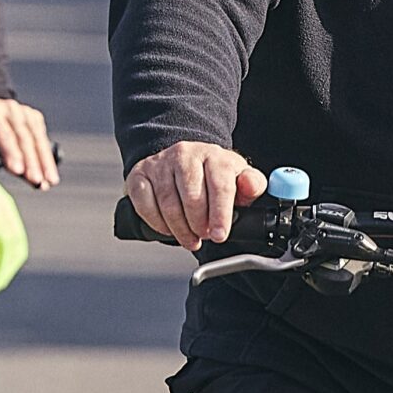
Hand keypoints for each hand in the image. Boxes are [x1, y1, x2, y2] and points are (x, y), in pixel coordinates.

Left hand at [0, 97, 58, 189]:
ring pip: (37, 139)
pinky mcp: (34, 117)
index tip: (17, 170)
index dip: (11, 152)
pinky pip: (42, 139)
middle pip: (24, 137)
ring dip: (44, 162)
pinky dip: (47, 158)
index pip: (4, 132)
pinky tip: (50, 173)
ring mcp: (24, 111)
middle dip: (31, 161)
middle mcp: (10, 108)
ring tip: (50, 181)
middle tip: (36, 181)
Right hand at [125, 141, 265, 249]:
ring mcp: (160, 163)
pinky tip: (169, 229)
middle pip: (191, 196)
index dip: (220, 214)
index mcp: (214, 156)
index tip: (219, 235)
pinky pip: (144, 203)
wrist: (183, 160)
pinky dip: (157, 222)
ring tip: (190, 238)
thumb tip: (251, 186)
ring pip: (167, 202)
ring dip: (179, 228)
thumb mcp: (237, 178)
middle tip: (204, 236)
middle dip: (198, 224)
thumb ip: (252, 184)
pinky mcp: (140, 174)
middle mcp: (185, 154)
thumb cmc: (212, 176)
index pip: (219, 185)